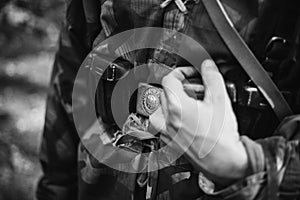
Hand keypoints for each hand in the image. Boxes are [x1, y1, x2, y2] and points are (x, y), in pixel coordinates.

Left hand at [149, 59, 247, 184]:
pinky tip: (189, 120)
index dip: (182, 72)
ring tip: (192, 105)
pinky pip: (163, 124)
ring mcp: (166, 133)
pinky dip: (172, 117)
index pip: (169, 79)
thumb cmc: (221, 138)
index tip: (191, 73)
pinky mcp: (169, 142)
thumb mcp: (220, 100)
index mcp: (176, 107)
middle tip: (197, 90)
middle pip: (165, 93)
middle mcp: (167, 120)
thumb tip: (207, 65)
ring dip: (174, 102)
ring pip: (162, 109)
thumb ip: (212, 77)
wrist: (225, 163)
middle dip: (181, 87)